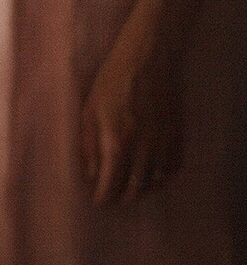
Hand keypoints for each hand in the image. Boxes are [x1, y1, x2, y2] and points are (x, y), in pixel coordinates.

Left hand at [81, 2, 185, 205]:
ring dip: (139, 191)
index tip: (94, 202)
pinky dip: (160, 178)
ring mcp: (164, 146)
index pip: (109, 186)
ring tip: (126, 190)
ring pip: (153, 184)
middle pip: (133, 190)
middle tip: (108, 198)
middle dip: (119, 198)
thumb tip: (87, 174)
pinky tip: (149, 177)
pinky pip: (171, 170)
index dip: (101, 198)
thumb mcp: (88, 113)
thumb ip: (87, 147)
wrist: (147, 63)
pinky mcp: (177, 139)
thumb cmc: (110, 83)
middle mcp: (143, 151)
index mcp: (117, 144)